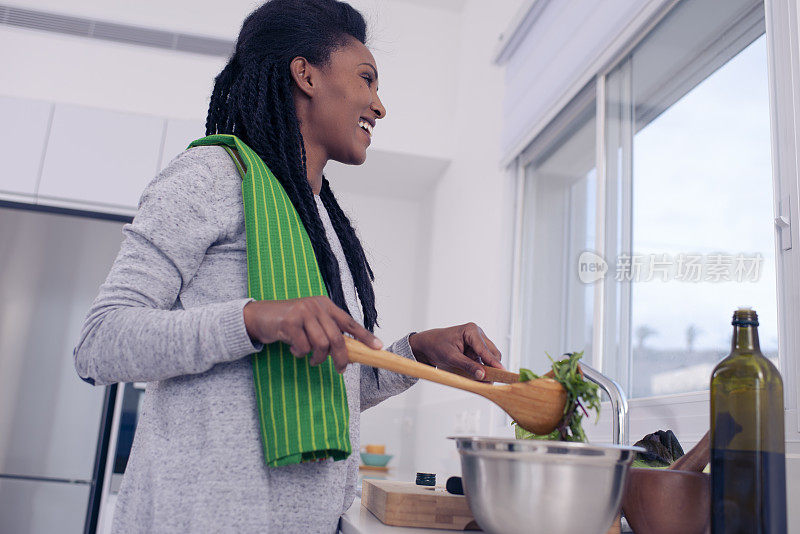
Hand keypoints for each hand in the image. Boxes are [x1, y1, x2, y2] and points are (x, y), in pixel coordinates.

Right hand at [243, 296, 381, 372]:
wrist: (260, 316)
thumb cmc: (289, 322)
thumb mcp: (311, 322)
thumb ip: (327, 331)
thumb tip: (348, 352)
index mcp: (325, 305)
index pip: (349, 321)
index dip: (364, 335)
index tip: (378, 347)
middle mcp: (316, 306)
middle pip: (337, 337)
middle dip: (341, 358)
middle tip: (340, 369)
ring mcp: (302, 312)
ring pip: (321, 344)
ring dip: (317, 357)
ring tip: (310, 358)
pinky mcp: (289, 322)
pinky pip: (304, 347)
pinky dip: (300, 353)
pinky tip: (293, 348)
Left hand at [408, 322, 502, 379]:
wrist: (427, 345)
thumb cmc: (436, 346)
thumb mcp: (451, 357)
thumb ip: (467, 366)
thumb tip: (482, 375)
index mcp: (471, 330)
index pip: (485, 349)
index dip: (493, 362)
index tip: (502, 372)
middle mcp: (478, 334)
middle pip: (492, 353)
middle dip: (491, 367)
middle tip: (490, 381)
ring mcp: (478, 341)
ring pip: (490, 357)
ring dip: (486, 368)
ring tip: (482, 380)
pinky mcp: (476, 349)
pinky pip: (484, 360)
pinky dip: (482, 368)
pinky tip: (477, 376)